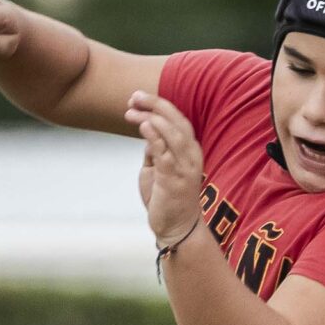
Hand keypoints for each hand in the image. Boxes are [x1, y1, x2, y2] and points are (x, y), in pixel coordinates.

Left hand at [125, 91, 205, 247]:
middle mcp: (191, 156)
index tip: (138, 97)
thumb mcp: (158, 167)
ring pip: (173, 134)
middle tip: (134, 96)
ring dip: (153, 118)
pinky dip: (154, 137)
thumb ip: (155, 149)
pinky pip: (165, 153)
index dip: (159, 105)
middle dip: (156, 104)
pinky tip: (143, 126)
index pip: (178, 119)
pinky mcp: (174, 180)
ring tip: (133, 110)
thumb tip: (146, 131)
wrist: (176, 228)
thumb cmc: (167, 198)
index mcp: (190, 150)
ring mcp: (184, 168)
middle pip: (178, 121)